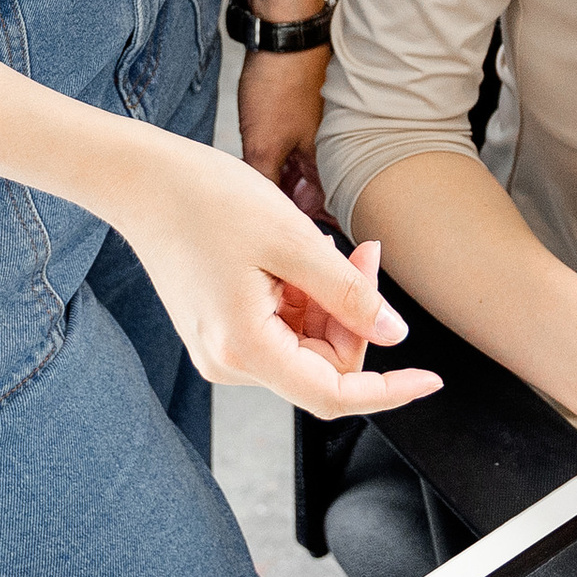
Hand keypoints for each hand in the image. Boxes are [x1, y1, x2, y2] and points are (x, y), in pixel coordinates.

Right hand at [107, 129, 441, 420]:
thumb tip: (395, 336)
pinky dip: (305, 297)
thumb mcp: (294, 240)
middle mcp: (229, 363)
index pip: (331, 395)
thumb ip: (348, 294)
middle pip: (323, 365)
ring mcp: (221, 348)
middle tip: (363, 252)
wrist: (145, 180)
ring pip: (306, 346)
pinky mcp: (220, 329)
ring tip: (322, 245)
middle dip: (355, 315)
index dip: (387, 390)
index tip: (431, 379)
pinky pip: (282, 329)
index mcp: (244, 349)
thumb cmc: (211, 201)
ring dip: (331, 301)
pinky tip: (298, 254)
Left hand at [237, 43, 329, 219]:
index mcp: (326, 161)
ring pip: (298, 175)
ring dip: (278, 189)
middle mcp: (327, 150)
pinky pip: (289, 154)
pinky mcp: (298, 118)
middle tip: (260, 225)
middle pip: (310, 196)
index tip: (282, 245)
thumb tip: (260, 221)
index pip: (323, 212)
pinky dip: (274, 166)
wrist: (283, 35)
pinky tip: (252, 170)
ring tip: (250, 202)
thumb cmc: (280, 85)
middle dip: (287, 213)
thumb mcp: (263, 146)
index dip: (304, 233)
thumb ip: (265, 186)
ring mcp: (313, 132)